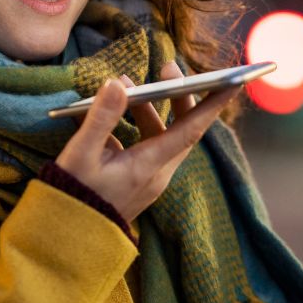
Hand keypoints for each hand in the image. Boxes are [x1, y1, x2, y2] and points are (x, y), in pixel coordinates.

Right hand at [54, 61, 240, 221]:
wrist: (68, 235)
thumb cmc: (74, 194)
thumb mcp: (82, 153)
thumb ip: (101, 117)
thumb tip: (117, 83)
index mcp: (149, 165)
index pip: (190, 130)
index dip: (212, 104)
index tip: (233, 82)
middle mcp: (156, 172)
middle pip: (181, 129)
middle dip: (178, 95)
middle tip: (167, 66)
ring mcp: (148, 178)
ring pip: (161, 135)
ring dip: (148, 107)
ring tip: (123, 84)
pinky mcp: (136, 181)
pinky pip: (146, 145)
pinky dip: (135, 124)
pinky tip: (110, 114)